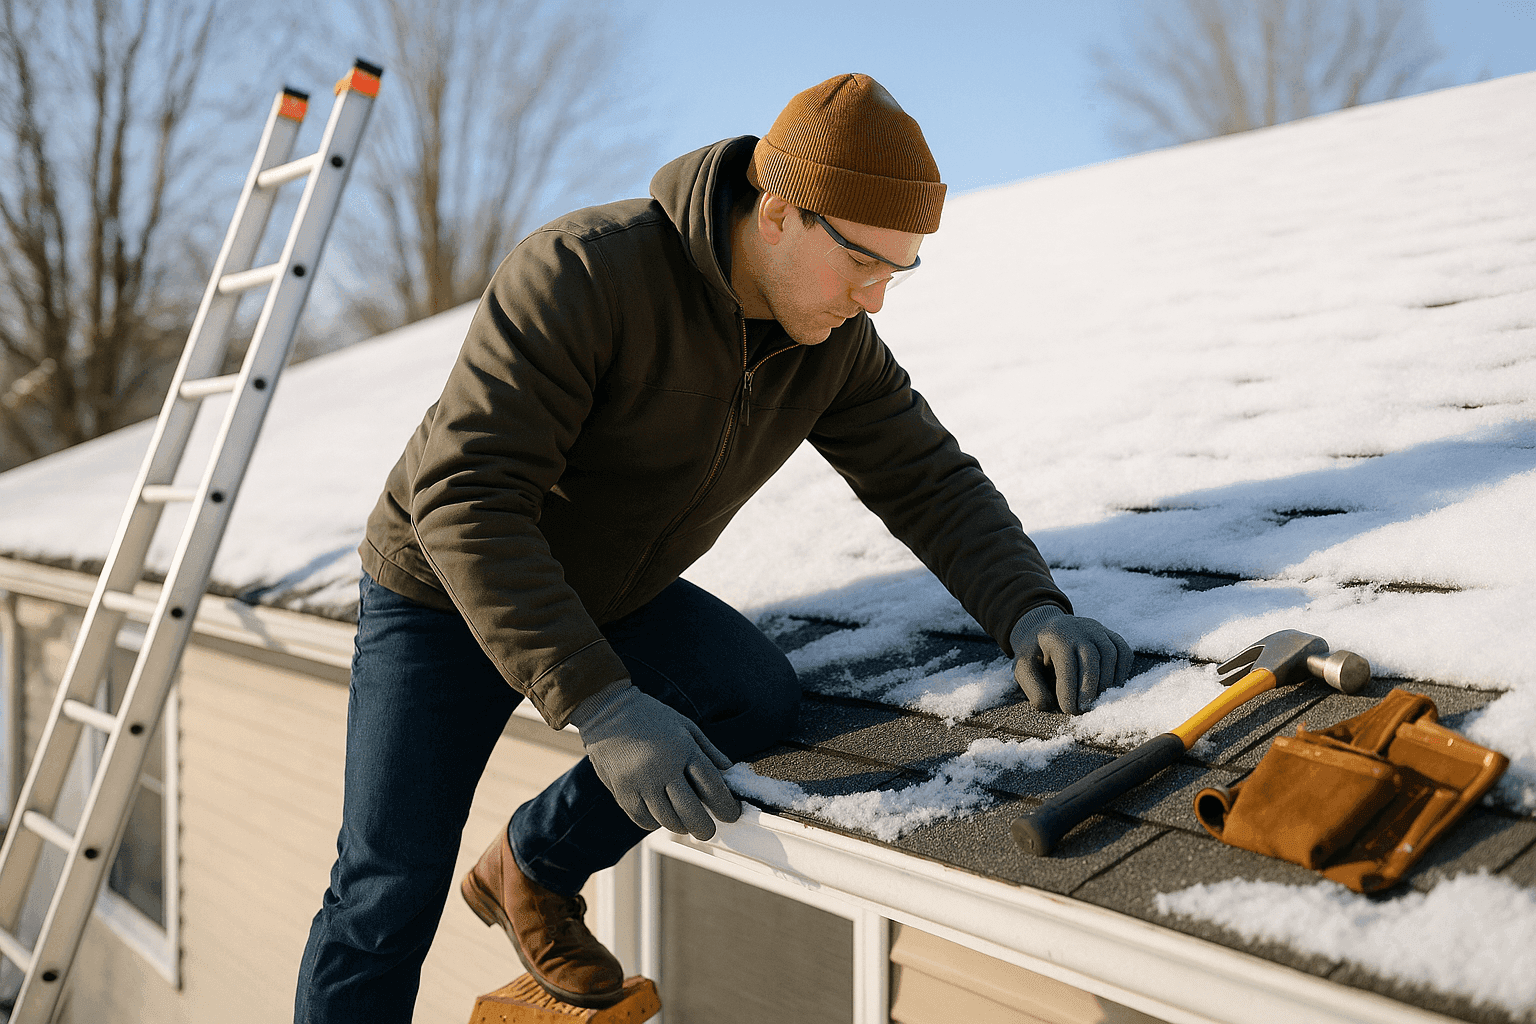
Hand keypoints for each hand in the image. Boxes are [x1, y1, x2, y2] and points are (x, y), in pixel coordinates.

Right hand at [568, 683, 741, 840]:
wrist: (607, 711)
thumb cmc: (650, 716)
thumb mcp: (685, 725)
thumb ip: (708, 749)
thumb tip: (728, 771)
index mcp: (683, 748)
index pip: (712, 785)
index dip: (725, 805)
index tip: (731, 815)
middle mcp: (663, 768)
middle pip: (690, 811)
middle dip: (704, 827)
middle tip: (708, 831)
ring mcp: (641, 782)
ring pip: (667, 820)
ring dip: (680, 826)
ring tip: (685, 823)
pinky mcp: (622, 791)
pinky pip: (643, 819)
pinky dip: (655, 822)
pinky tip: (660, 815)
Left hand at [1010, 605, 1132, 714]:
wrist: (1048, 629)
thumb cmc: (1036, 653)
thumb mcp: (1023, 668)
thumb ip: (1032, 688)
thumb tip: (1049, 705)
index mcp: (1054, 636)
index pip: (1066, 663)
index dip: (1069, 689)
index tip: (1069, 710)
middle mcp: (1079, 628)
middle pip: (1091, 658)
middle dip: (1089, 688)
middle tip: (1084, 709)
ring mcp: (1097, 629)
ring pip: (1110, 654)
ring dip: (1106, 682)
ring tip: (1097, 701)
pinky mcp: (1110, 634)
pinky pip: (1123, 651)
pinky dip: (1121, 671)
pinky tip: (1111, 687)